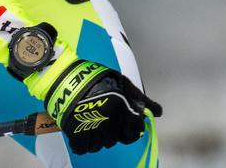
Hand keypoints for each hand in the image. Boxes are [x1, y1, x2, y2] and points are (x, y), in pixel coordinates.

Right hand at [44, 60, 161, 154]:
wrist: (67, 78)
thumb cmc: (96, 78)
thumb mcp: (123, 83)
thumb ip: (141, 99)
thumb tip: (158, 111)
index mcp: (122, 109)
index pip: (134, 131)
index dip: (129, 127)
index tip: (123, 121)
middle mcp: (110, 123)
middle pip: (116, 139)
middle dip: (111, 129)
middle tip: (103, 114)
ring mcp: (93, 131)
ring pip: (100, 145)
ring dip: (97, 135)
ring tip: (91, 118)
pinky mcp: (77, 136)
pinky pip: (84, 148)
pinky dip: (82, 141)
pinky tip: (81, 126)